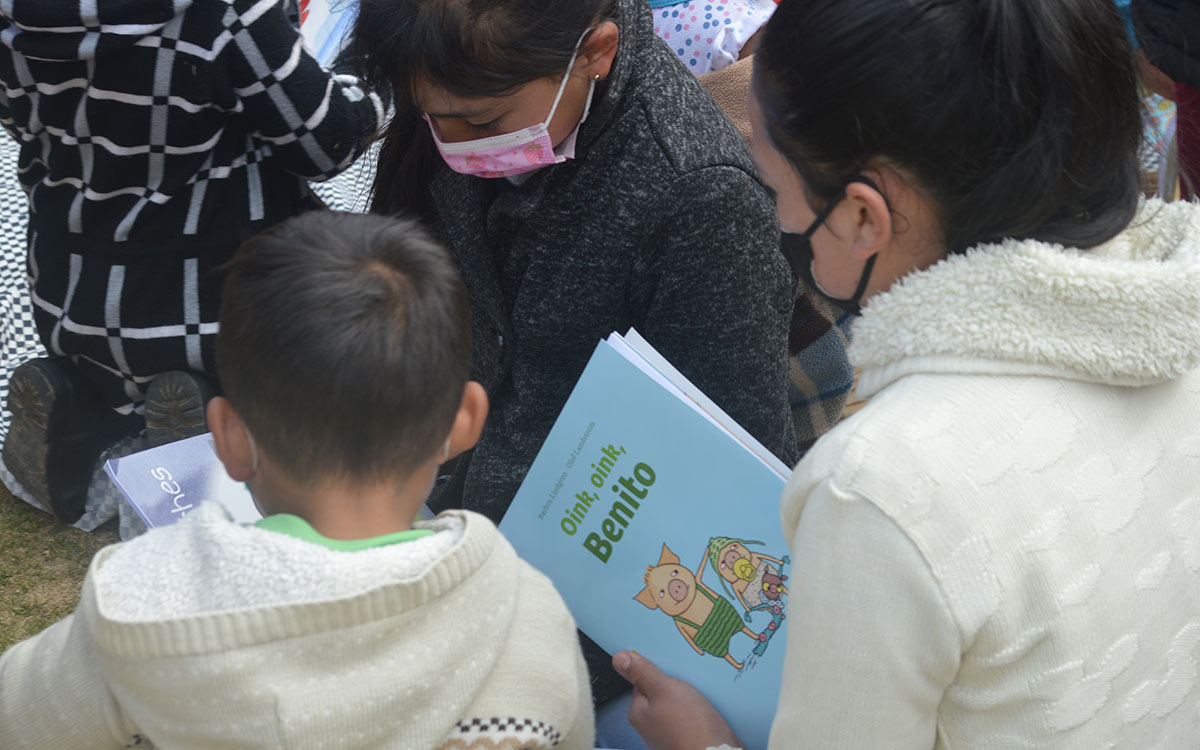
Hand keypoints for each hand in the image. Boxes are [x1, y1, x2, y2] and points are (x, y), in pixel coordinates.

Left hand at [612, 651, 742, 749]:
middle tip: (688, 681)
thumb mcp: (664, 689)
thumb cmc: (689, 726)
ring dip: (689, 698)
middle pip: (661, 693)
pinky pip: (689, 717)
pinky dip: (698, 711)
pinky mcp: (686, 737)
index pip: (642, 682)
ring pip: (677, 705)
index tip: (669, 667)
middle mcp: (650, 726)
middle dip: (675, 685)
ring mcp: (668, 733)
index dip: (657, 672)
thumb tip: (619, 658)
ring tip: (700, 695)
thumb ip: (642, 673)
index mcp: (638, 713)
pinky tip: (706, 709)